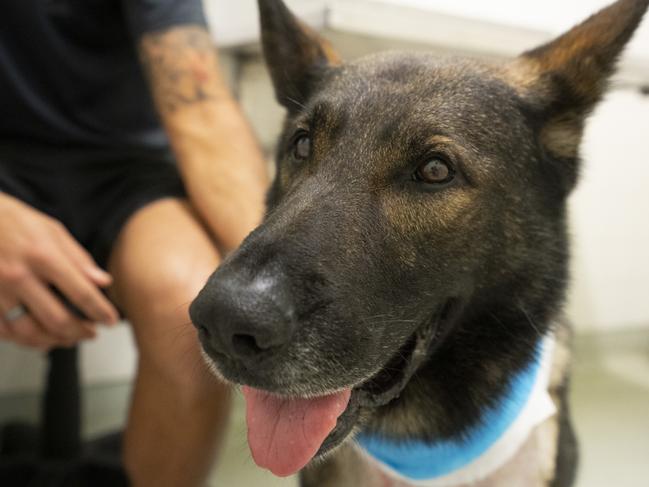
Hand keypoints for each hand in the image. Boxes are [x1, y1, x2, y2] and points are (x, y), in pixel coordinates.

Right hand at [0, 193, 118, 349]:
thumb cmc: (15, 223)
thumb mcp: (52, 231)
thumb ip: (78, 259)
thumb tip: (103, 282)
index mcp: (43, 256)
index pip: (81, 292)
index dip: (100, 311)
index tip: (111, 320)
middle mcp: (19, 276)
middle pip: (57, 319)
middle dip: (80, 332)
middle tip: (92, 333)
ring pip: (30, 332)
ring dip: (55, 341)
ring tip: (70, 338)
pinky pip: (6, 333)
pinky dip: (26, 340)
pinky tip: (40, 338)